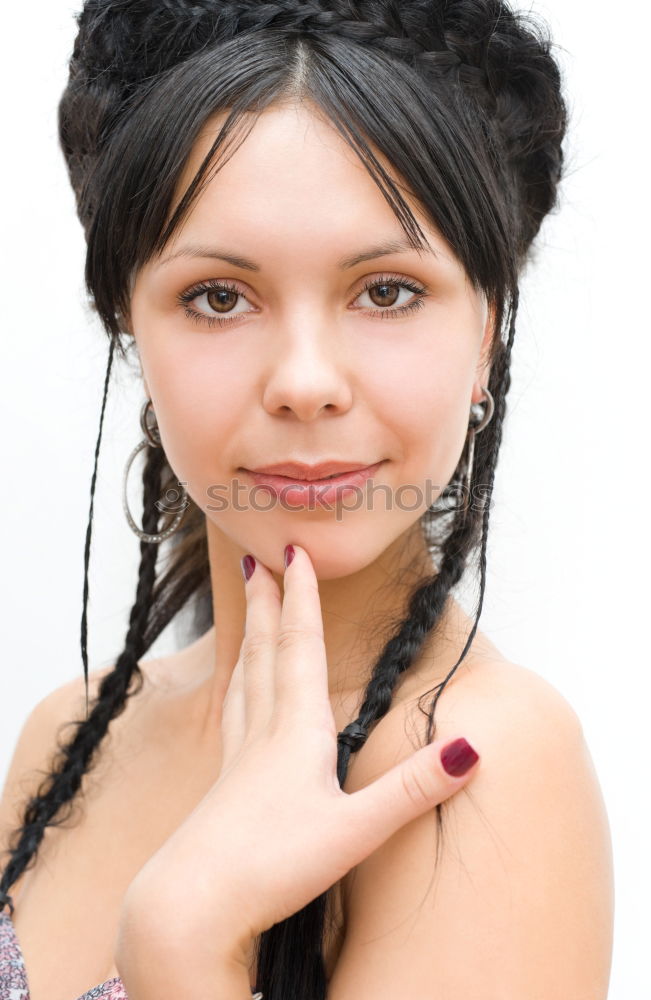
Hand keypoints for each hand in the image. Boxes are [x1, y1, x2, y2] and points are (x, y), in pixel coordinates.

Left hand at [119, 544, 479, 968]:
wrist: (192, 904)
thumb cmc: (272, 866)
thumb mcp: (356, 831)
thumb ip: (412, 790)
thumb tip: (471, 748)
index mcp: (296, 730)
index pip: (301, 647)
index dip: (301, 597)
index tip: (294, 551)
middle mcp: (264, 731)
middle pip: (266, 651)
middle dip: (268, 602)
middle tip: (259, 559)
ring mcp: (239, 755)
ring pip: (245, 676)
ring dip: (250, 634)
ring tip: (250, 608)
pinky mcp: (225, 781)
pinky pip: (234, 709)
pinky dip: (239, 680)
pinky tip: (239, 688)